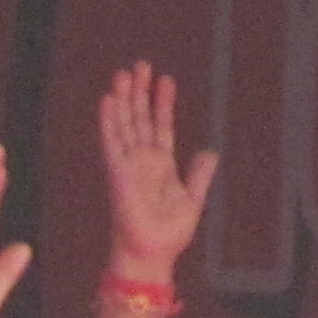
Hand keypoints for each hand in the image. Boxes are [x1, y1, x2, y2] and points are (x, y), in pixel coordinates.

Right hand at [96, 63, 218, 282]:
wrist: (153, 253)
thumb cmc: (169, 234)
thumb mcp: (193, 198)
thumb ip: (199, 174)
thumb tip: (209, 151)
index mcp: (160, 165)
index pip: (160, 126)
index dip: (163, 103)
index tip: (165, 80)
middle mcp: (142, 161)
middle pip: (139, 118)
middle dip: (140, 92)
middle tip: (140, 64)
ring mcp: (128, 165)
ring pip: (124, 123)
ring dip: (124, 98)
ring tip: (124, 72)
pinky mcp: (117, 172)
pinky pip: (111, 141)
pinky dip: (109, 120)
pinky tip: (108, 99)